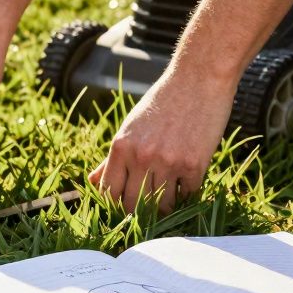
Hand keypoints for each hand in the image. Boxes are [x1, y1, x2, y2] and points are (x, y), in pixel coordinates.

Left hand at [89, 68, 235, 213]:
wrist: (198, 79)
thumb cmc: (162, 102)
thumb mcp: (131, 127)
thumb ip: (113, 157)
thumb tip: (93, 182)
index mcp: (121, 147)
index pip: (109, 192)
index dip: (114, 205)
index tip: (122, 206)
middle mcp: (142, 157)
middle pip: (134, 205)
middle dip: (139, 213)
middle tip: (147, 210)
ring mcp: (169, 162)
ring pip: (162, 205)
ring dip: (165, 206)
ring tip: (168, 197)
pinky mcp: (194, 165)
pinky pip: (187, 195)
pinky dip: (186, 194)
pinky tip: (186, 183)